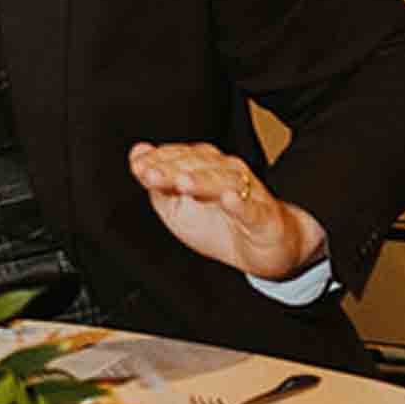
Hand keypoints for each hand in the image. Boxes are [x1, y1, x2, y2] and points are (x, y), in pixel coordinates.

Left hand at [129, 141, 326, 284]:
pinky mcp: (264, 216)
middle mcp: (227, 173)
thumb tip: (137, 154)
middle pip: (199, 165)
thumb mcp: (178, 208)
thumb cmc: (221, 225)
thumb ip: (157, 182)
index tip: (138, 165)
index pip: (181, 156)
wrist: (267, 249)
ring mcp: (247, 193)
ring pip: (224, 182)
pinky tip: (228, 200)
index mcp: (205, 168)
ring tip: (183, 183)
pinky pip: (252, 208)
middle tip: (150, 174)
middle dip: (173, 169)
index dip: (159, 159)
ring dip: (202, 181)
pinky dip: (241, 203)